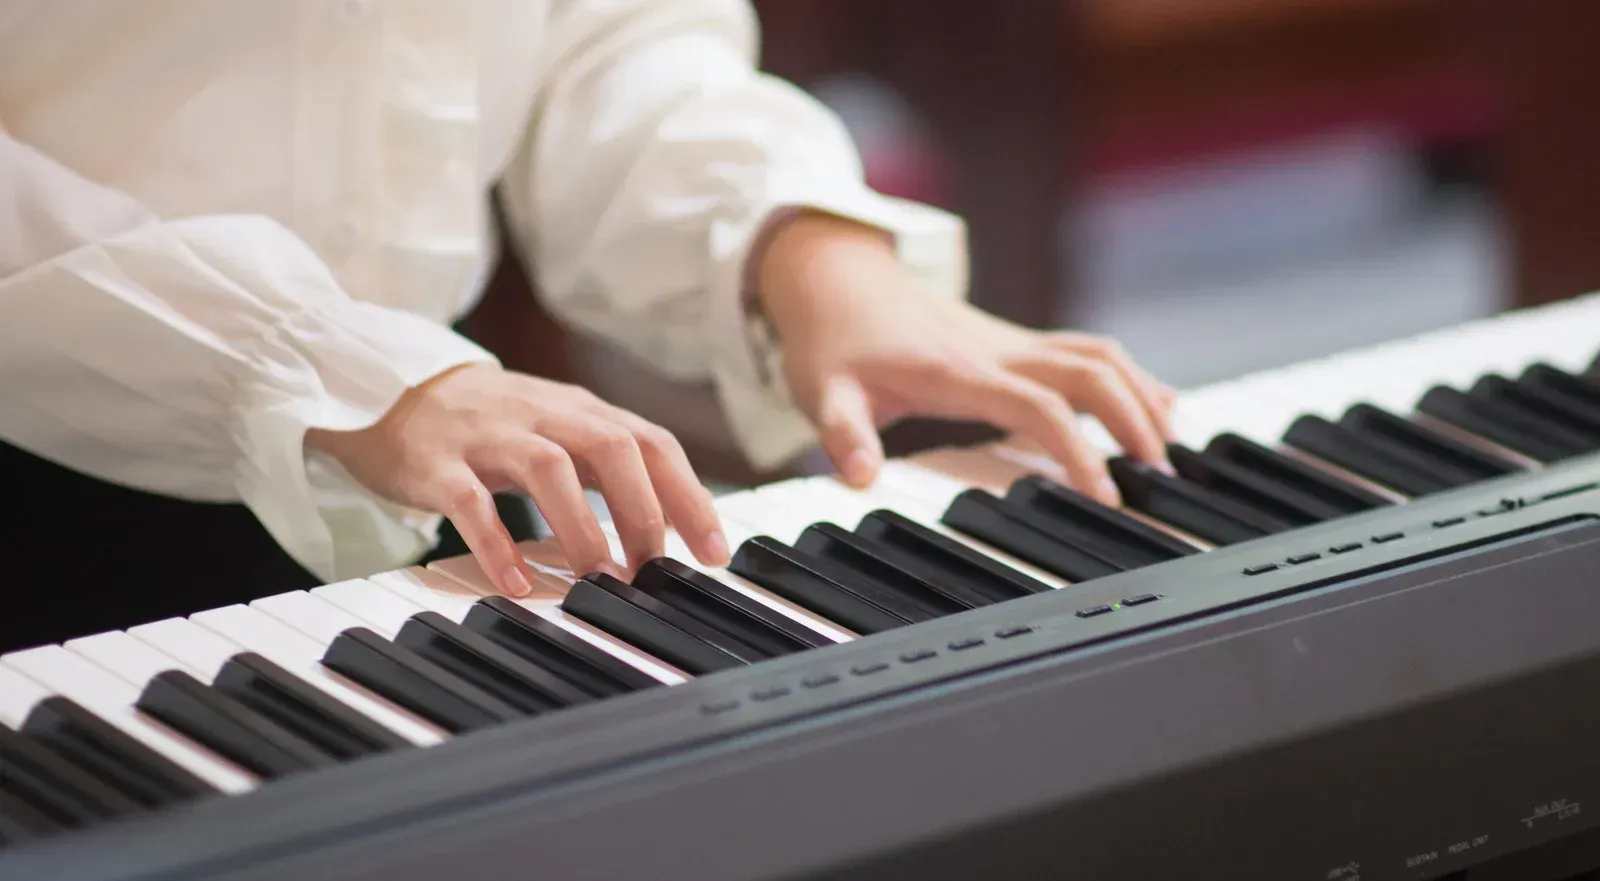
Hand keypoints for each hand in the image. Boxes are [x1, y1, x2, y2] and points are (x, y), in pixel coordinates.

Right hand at [305, 363, 727, 595]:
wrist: (388, 389)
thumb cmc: (489, 424)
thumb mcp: (557, 431)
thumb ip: (609, 469)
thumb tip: (670, 525)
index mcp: (580, 411)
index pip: (652, 443)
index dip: (689, 495)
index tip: (714, 551)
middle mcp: (542, 415)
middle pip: (612, 447)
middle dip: (644, 510)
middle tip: (655, 570)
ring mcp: (488, 436)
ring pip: (548, 468)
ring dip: (582, 526)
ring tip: (601, 579)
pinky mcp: (437, 464)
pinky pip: (470, 502)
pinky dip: (497, 542)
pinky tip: (515, 583)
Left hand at [756, 212, 1175, 506]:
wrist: (837, 278)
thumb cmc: (834, 341)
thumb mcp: (823, 391)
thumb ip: (843, 435)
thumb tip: (861, 479)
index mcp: (958, 370)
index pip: (1039, 406)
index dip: (1079, 449)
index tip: (1107, 495)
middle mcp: (998, 350)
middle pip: (1092, 371)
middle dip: (1135, 420)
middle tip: (1161, 478)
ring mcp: (1011, 342)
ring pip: (1099, 354)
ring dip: (1140, 394)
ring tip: (1169, 449)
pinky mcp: (1014, 342)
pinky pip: (1086, 352)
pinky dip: (1127, 377)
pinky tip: (1151, 405)